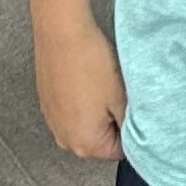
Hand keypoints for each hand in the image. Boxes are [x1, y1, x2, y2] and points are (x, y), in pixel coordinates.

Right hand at [34, 12, 126, 158]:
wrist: (62, 33)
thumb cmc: (92, 63)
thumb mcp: (122, 98)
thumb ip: (131, 126)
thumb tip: (137, 138)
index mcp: (85, 144)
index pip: (120, 152)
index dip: (131, 130)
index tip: (132, 110)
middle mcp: (65, 139)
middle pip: (101, 142)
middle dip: (113, 122)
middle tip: (118, 95)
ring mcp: (53, 122)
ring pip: (87, 126)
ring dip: (98, 112)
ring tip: (102, 86)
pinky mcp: (48, 105)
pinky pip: (72, 113)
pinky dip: (83, 102)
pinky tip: (88, 81)